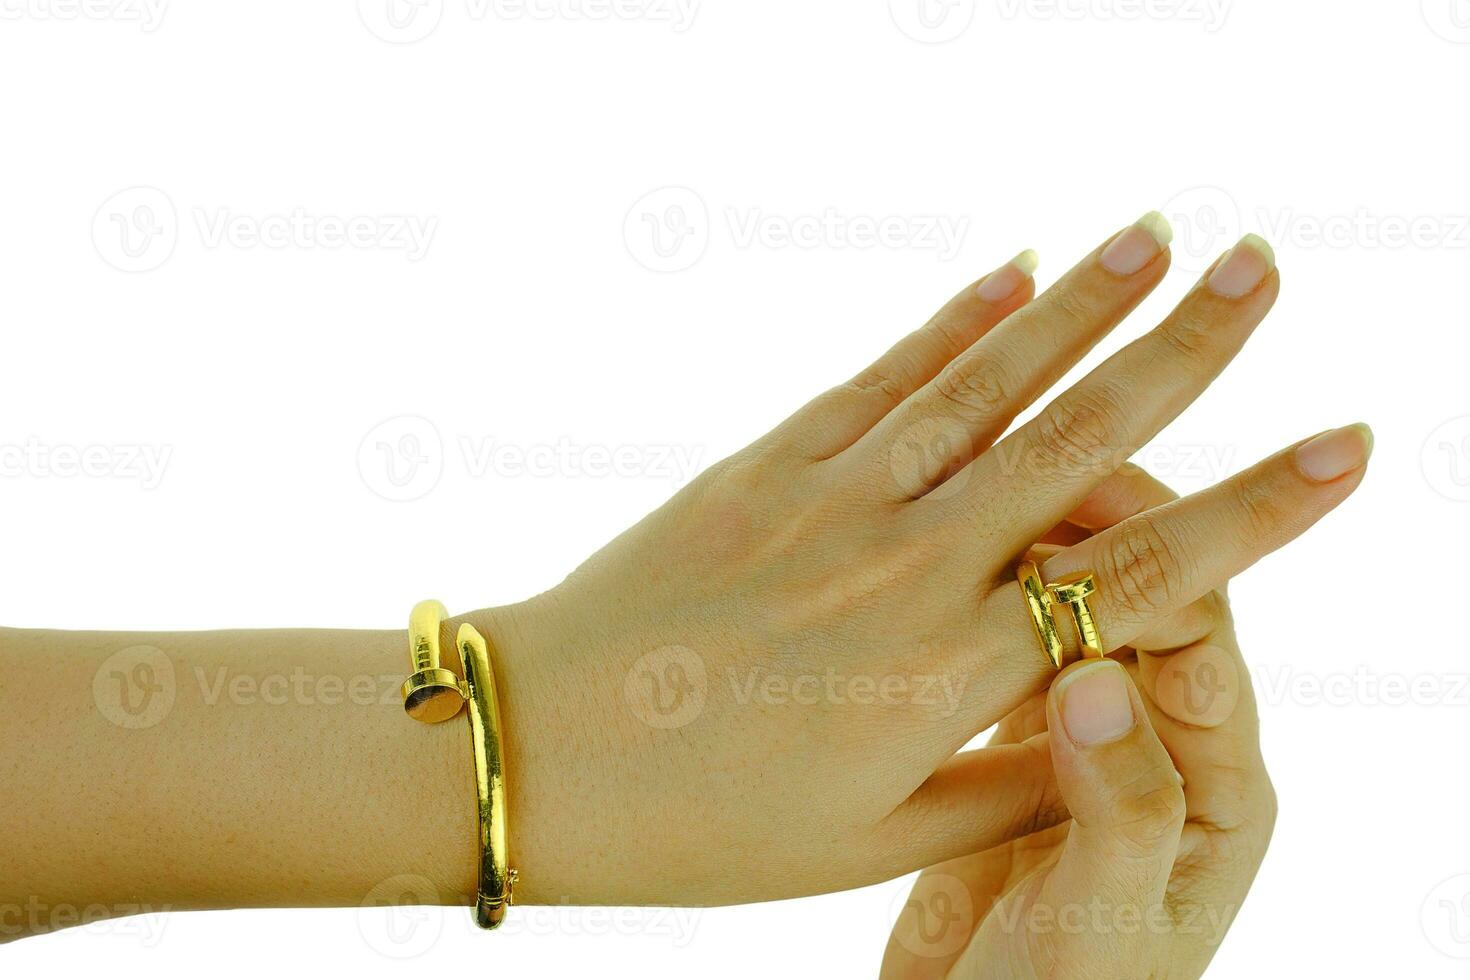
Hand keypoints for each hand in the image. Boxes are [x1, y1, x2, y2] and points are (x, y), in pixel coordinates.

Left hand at [465, 216, 1367, 905]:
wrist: (537, 750)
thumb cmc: (704, 824)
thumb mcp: (871, 843)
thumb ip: (1006, 781)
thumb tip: (1108, 728)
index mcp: (943, 675)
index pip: (1138, 578)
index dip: (1252, 511)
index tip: (1340, 448)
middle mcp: (903, 567)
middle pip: (1077, 443)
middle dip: (1187, 353)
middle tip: (1266, 268)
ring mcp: (830, 500)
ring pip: (984, 386)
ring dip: (1080, 308)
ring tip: (1158, 240)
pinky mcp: (765, 464)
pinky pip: (880, 378)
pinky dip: (952, 323)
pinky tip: (1012, 274)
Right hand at [880, 467, 1275, 978]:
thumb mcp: (1097, 931)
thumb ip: (1116, 809)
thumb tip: (1098, 677)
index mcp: (1215, 788)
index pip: (1201, 639)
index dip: (1154, 564)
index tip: (1079, 514)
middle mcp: (1163, 744)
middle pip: (1151, 599)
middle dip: (1098, 530)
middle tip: (1022, 468)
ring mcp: (1090, 737)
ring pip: (1077, 613)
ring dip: (1035, 551)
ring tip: (972, 491)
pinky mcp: (1024, 743)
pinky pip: (1017, 646)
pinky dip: (987, 599)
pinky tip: (935, 558)